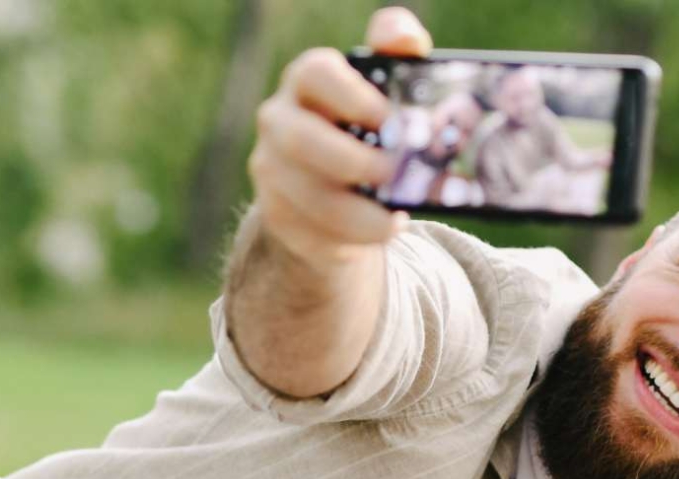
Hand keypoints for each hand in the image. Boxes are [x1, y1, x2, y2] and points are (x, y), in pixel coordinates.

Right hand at [247, 7, 432, 262]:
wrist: (331, 200)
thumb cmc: (362, 137)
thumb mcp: (379, 95)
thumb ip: (393, 58)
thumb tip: (406, 38)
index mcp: (306, 84)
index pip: (315, 75)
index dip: (351, 96)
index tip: (386, 119)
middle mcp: (279, 124)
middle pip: (300, 140)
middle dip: (351, 161)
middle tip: (391, 173)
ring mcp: (272, 173)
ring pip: (309, 197)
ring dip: (358, 214)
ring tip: (394, 219)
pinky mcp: (280, 220)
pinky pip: (312, 235)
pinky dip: (352, 240)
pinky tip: (380, 232)